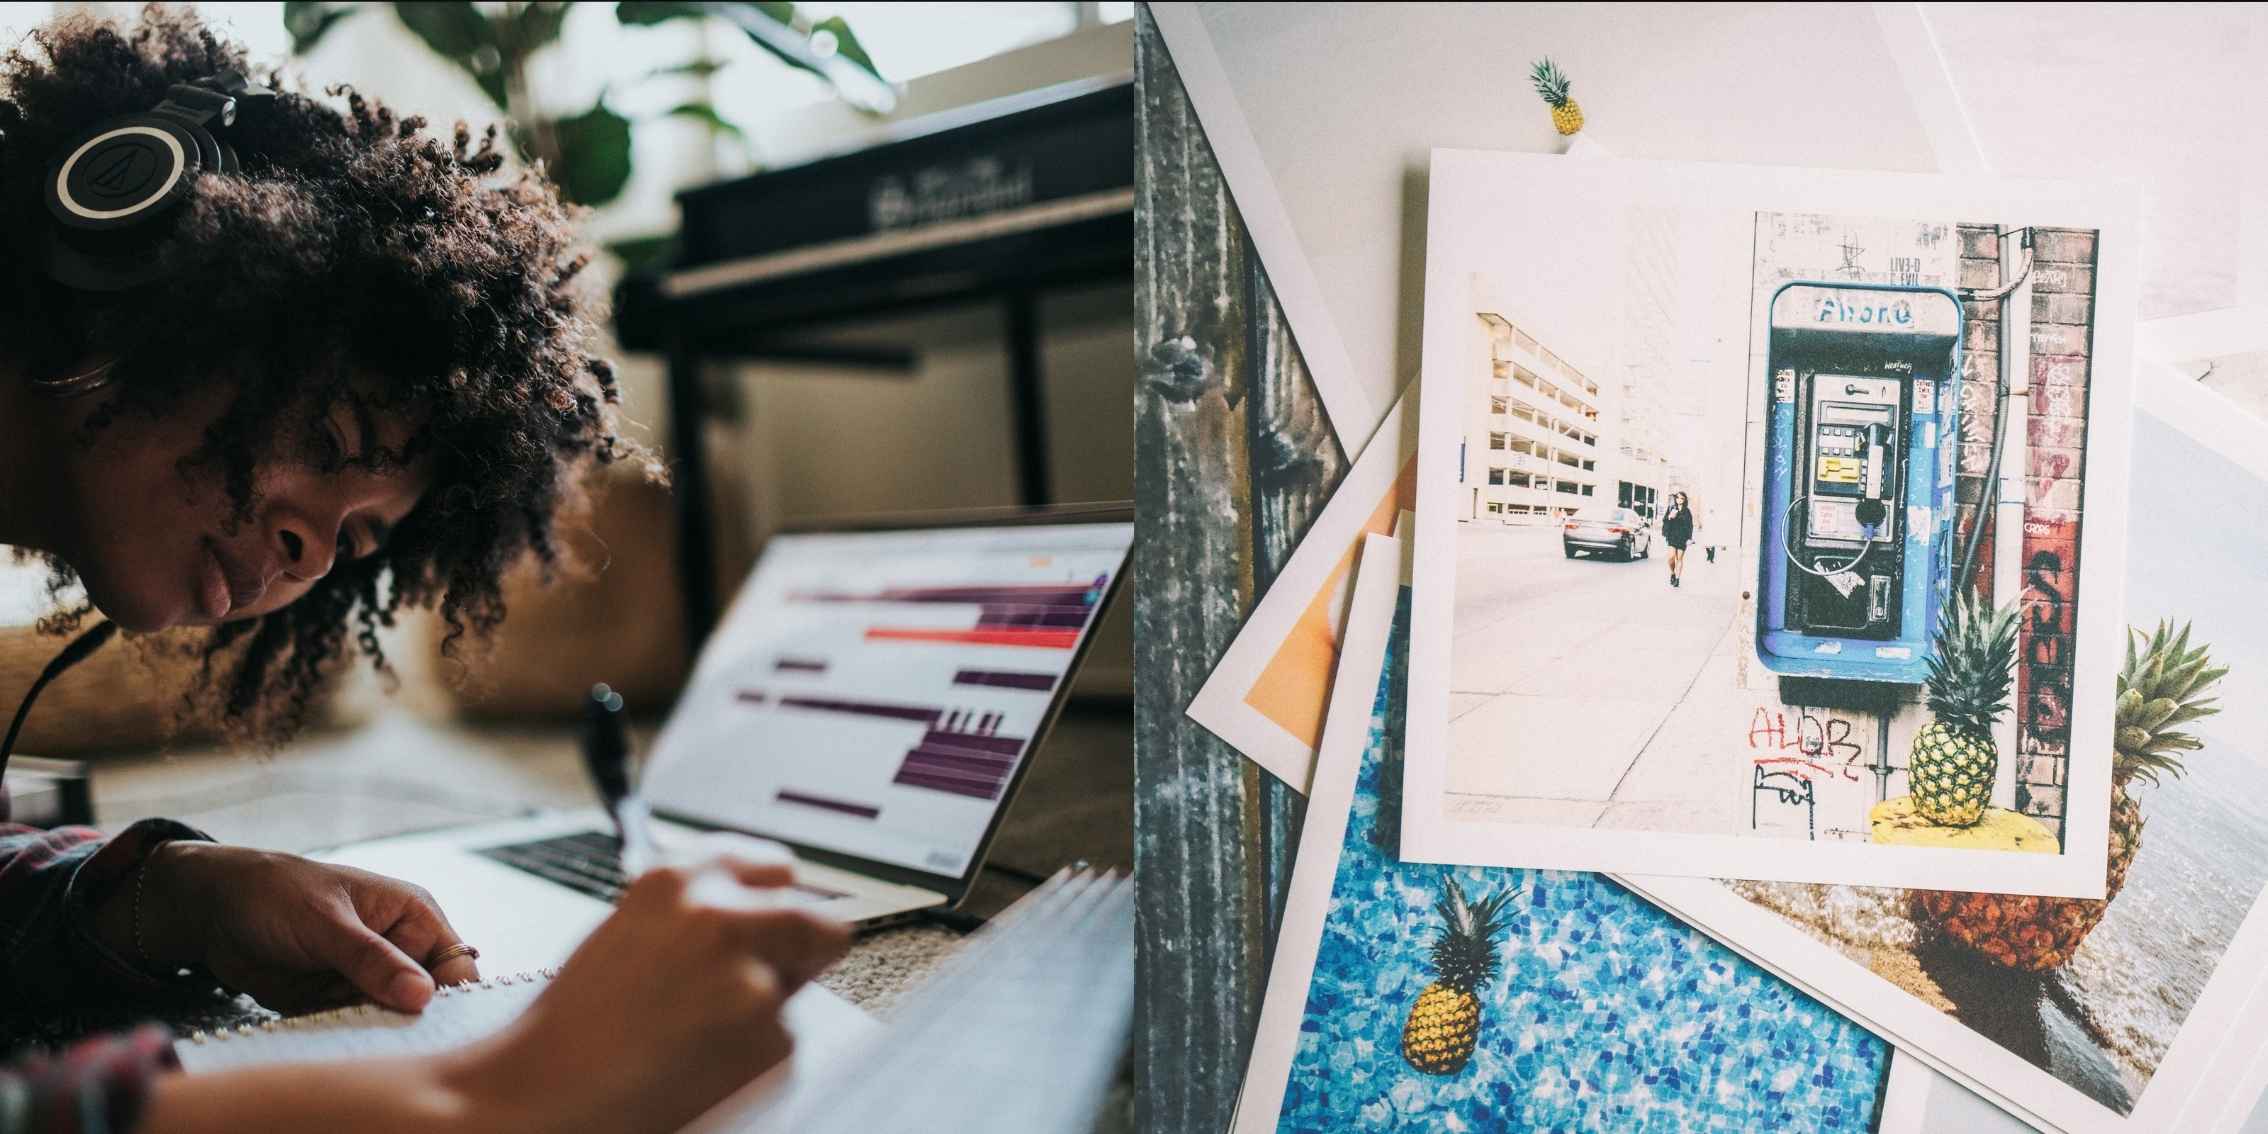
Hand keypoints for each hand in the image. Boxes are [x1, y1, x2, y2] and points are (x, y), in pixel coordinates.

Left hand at [92, 842, 479, 1011]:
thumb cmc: (277, 894)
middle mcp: (399, 950)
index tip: (429, 1024)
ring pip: (390, 1019)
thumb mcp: (327, 923)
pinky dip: (343, 1035)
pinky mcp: (337, 1002)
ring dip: (371, 1029)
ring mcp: (368, 979)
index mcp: (413, 918)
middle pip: (426, 1001)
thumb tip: (422, 996)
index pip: (455, 966)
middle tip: (380, 1029)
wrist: (213, 910)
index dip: (451, 997)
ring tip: (342, 1023)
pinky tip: (326, 1028)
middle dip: (407, 1020)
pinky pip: (354, 1028)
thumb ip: (373, 960)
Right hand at [453, 849, 850, 1133]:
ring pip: (800, 986)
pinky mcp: (768, 1037)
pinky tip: (701, 1059)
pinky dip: (755, 1053)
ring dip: (771, 1004)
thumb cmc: (575, 1023)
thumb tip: (758, 912)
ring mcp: (750, 975)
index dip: (780, 899)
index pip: (776, 866)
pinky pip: (785, 1040)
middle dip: (800, 949)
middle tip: (766, 977)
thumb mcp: (633, 928)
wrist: (542, 1091)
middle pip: (818, 919)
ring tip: (702, 1028)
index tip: (780, 914)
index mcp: (679, 877)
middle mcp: (721, 915)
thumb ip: (697, 910)